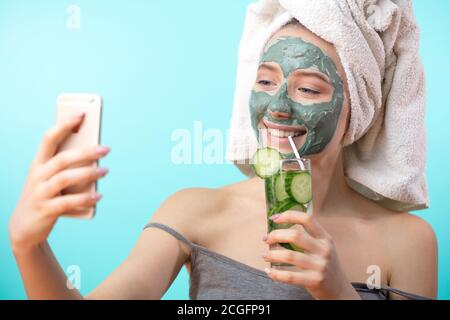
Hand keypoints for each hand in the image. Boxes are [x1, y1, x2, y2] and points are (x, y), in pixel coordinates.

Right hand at [8, 113, 110, 253]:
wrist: (23, 228)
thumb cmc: (43, 196)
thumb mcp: (49, 179)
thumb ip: (66, 166)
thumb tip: (94, 154)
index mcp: (38, 163)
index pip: (49, 139)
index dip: (64, 125)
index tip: (81, 115)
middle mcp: (37, 175)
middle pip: (62, 159)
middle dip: (85, 152)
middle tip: (105, 149)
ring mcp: (40, 193)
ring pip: (65, 178)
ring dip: (88, 173)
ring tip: (105, 171)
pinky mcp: (46, 210)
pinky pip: (67, 202)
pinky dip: (84, 198)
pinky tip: (98, 196)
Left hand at [262, 211, 360, 299]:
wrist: (339, 289)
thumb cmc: (324, 264)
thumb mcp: (322, 247)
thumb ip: (307, 237)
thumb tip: (277, 229)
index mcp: (324, 238)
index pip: (307, 219)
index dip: (289, 215)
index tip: (274, 218)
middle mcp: (323, 249)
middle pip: (295, 235)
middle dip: (276, 235)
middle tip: (266, 239)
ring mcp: (320, 266)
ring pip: (289, 256)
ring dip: (272, 254)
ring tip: (265, 255)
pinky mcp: (314, 281)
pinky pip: (290, 276)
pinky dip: (275, 274)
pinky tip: (269, 271)